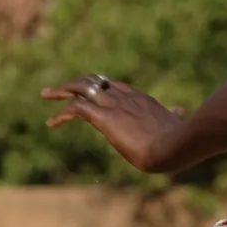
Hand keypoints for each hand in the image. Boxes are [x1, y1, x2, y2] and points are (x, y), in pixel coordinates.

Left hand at [41, 74, 187, 172]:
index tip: (88, 96)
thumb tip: (179, 110)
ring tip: (46, 95)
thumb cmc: (176, 140)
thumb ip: (174, 116)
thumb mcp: (174, 123)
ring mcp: (114, 105)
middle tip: (58, 89)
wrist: (172, 146)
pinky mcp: (105, 117)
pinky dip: (61, 113)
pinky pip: (76, 108)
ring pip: (81, 87)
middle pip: (95, 80)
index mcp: (140, 98)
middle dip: (76, 83)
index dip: (99, 88)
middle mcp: (125, 96)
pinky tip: (52, 122)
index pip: (114, 85)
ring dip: (62, 90)